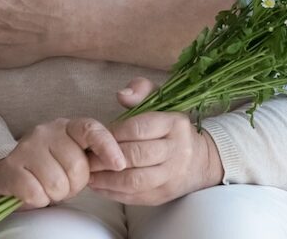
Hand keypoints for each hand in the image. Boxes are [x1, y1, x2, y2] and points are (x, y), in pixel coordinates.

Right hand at [0, 118, 125, 209]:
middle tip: (65, 183)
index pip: (91, 129)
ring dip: (57, 194)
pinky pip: (36, 193)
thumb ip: (92, 154)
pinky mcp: (10, 168)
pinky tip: (35, 192)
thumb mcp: (72, 154)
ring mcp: (26, 148)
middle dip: (75, 184)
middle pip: (77, 166)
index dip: (108, 146)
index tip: (119, 164)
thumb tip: (118, 164)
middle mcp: (46, 132)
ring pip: (57, 183)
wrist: (10, 174)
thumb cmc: (50, 166)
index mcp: (67, 126)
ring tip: (49, 187)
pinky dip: (39, 200)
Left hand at [88, 78, 223, 204]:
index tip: (98, 136)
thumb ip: (141, 90)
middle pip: (135, 155)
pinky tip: (99, 187)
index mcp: (174, 123)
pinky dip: (113, 193)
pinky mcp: (164, 195)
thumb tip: (121, 95)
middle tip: (86, 158)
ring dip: (107, 179)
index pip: (138, 128)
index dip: (114, 133)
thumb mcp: (162, 101)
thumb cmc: (172, 127)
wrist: (200, 159)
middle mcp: (176, 150)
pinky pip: (135, 196)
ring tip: (89, 175)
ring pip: (134, 180)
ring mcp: (171, 175)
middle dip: (106, 158)